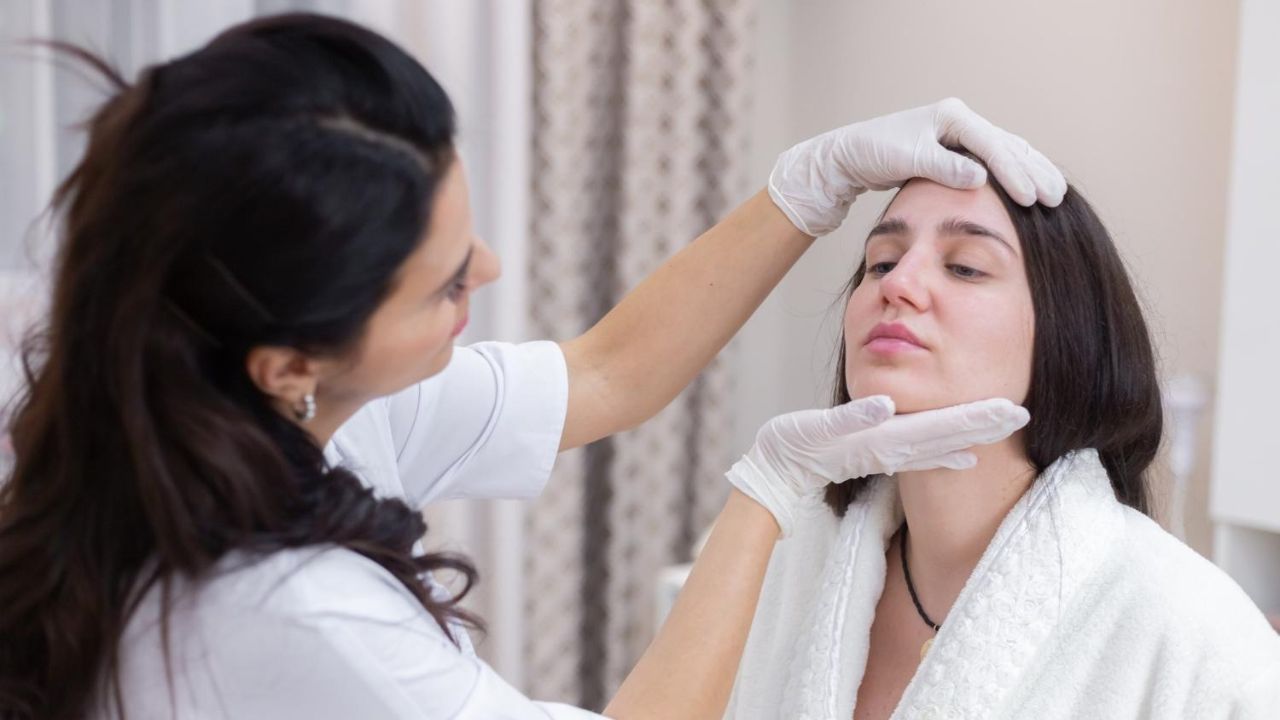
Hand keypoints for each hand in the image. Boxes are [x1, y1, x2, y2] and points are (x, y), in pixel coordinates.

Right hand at [726, 396, 1030, 536]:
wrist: (772, 476)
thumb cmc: (787, 447)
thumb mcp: (815, 427)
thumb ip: (850, 418)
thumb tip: (886, 405)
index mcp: (881, 438)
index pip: (940, 426)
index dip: (975, 417)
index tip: (1010, 409)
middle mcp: (889, 448)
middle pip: (947, 435)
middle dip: (984, 424)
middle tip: (1023, 413)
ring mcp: (883, 453)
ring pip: (939, 444)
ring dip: (971, 435)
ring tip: (1003, 427)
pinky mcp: (874, 453)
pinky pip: (920, 454)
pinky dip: (945, 452)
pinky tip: (963, 454)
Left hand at [768, 98, 1066, 236]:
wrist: (851, 155)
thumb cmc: (874, 152)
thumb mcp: (908, 158)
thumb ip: (943, 167)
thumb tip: (980, 176)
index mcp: (952, 117)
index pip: (993, 145)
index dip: (1014, 172)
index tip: (1030, 197)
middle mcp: (960, 122)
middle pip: (1008, 145)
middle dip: (1033, 171)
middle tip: (1055, 197)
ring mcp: (960, 136)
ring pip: (1006, 153)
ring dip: (1030, 173)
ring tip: (1053, 195)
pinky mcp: (957, 152)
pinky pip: (994, 163)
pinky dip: (1013, 177)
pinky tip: (1028, 193)